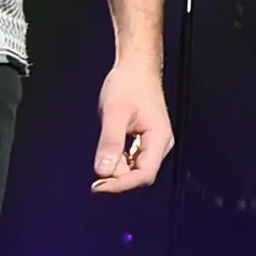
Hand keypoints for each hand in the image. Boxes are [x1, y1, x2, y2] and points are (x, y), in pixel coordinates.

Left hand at [89, 59, 172, 193]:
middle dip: (117, 179)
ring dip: (116, 169)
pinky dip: (117, 161)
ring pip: (134, 169)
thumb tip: (103, 171)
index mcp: (158, 138)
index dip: (121, 185)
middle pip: (139, 175)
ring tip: (102, 154)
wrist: (136, 68)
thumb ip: (110, 142)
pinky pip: (131, 160)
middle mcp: (159, 145)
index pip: (144, 175)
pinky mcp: (144, 140)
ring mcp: (153, 143)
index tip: (98, 187)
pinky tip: (108, 152)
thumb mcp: (115, 112)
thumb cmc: (129, 84)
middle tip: (96, 174)